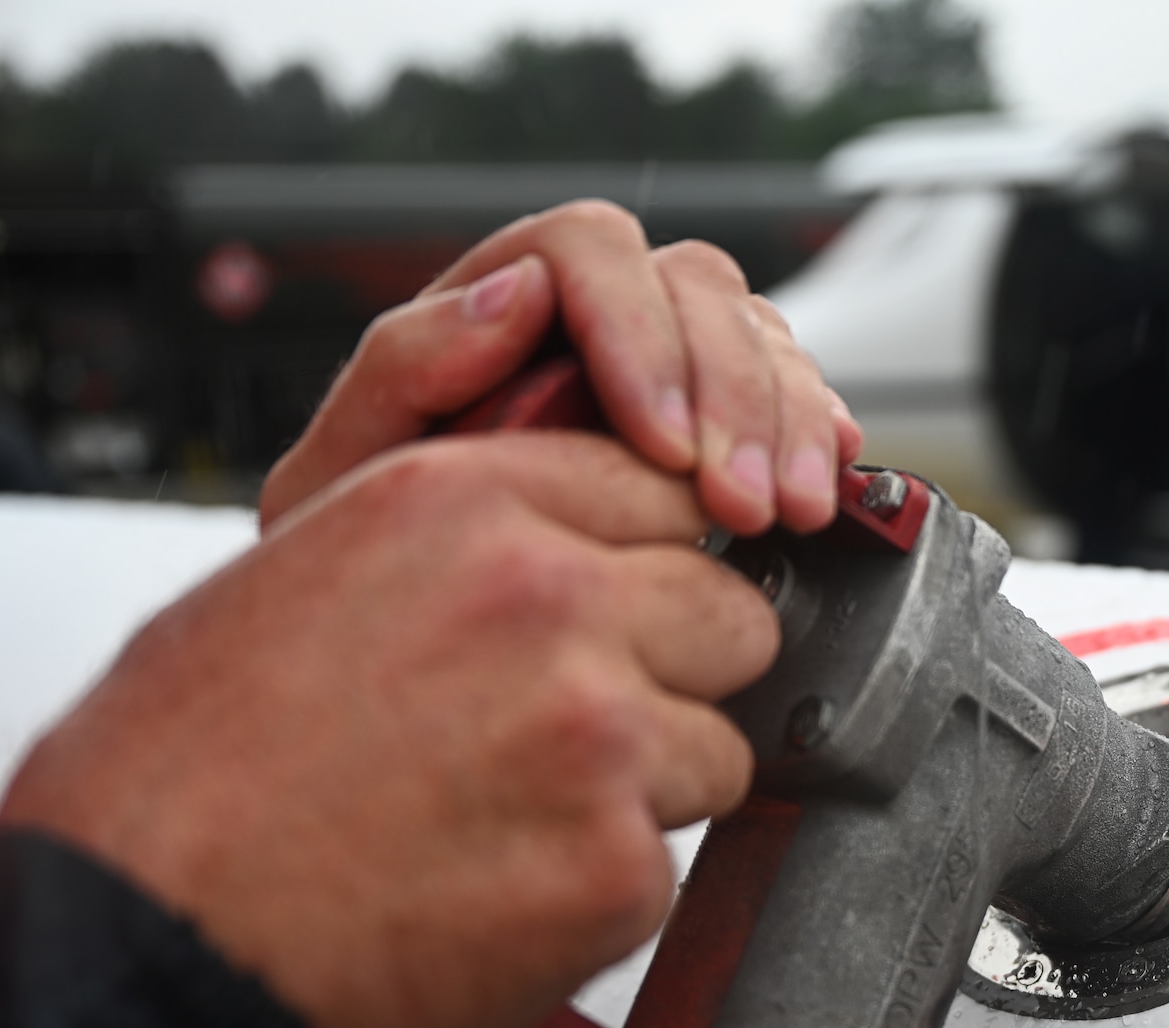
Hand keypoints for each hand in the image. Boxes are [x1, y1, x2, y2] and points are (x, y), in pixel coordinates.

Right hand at [0, 433, 778, 1027]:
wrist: (146, 950)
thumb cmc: (182, 780)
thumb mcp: (300, 570)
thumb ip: (463, 535)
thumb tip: (572, 539)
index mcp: (458, 504)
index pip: (658, 490)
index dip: (648, 559)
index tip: (632, 603)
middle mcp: (545, 600)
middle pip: (728, 610)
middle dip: (678, 670)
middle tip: (586, 726)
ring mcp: (596, 734)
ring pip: (720, 744)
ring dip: (652, 787)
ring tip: (523, 822)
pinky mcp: (615, 866)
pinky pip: (669, 861)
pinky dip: (606, 889)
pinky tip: (504, 893)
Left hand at [260, 200, 863, 535]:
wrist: (405, 634)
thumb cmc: (364, 553)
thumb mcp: (348, 475)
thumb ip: (406, 370)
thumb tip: (513, 293)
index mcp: (493, 297)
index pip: (587, 251)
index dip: (640, 336)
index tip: (661, 446)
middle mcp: (589, 311)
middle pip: (693, 287)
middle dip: (733, 399)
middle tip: (741, 508)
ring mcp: (664, 358)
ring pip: (757, 332)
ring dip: (786, 424)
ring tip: (790, 517)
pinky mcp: (721, 415)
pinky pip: (792, 388)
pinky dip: (815, 433)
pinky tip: (819, 484)